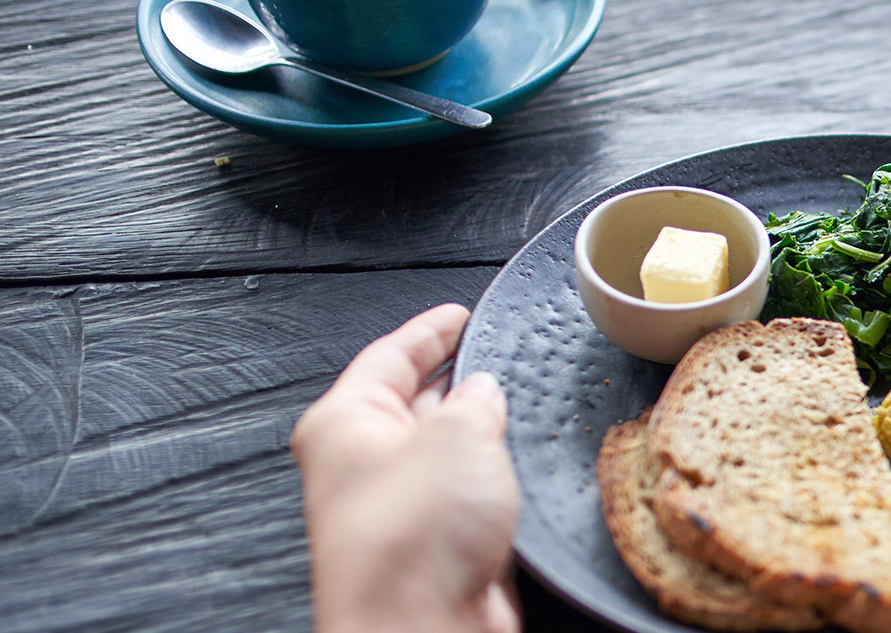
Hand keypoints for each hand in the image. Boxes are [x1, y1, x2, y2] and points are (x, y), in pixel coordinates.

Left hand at [292, 304, 520, 632]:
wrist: (421, 628)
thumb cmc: (411, 539)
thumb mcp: (457, 434)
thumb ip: (477, 401)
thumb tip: (485, 392)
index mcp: (344, 424)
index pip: (389, 356)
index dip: (429, 330)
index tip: (458, 314)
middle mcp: (363, 466)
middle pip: (412, 404)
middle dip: (457, 381)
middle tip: (498, 356)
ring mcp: (399, 511)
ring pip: (444, 454)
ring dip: (481, 437)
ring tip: (519, 410)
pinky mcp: (434, 550)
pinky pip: (467, 499)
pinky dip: (493, 483)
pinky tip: (519, 473)